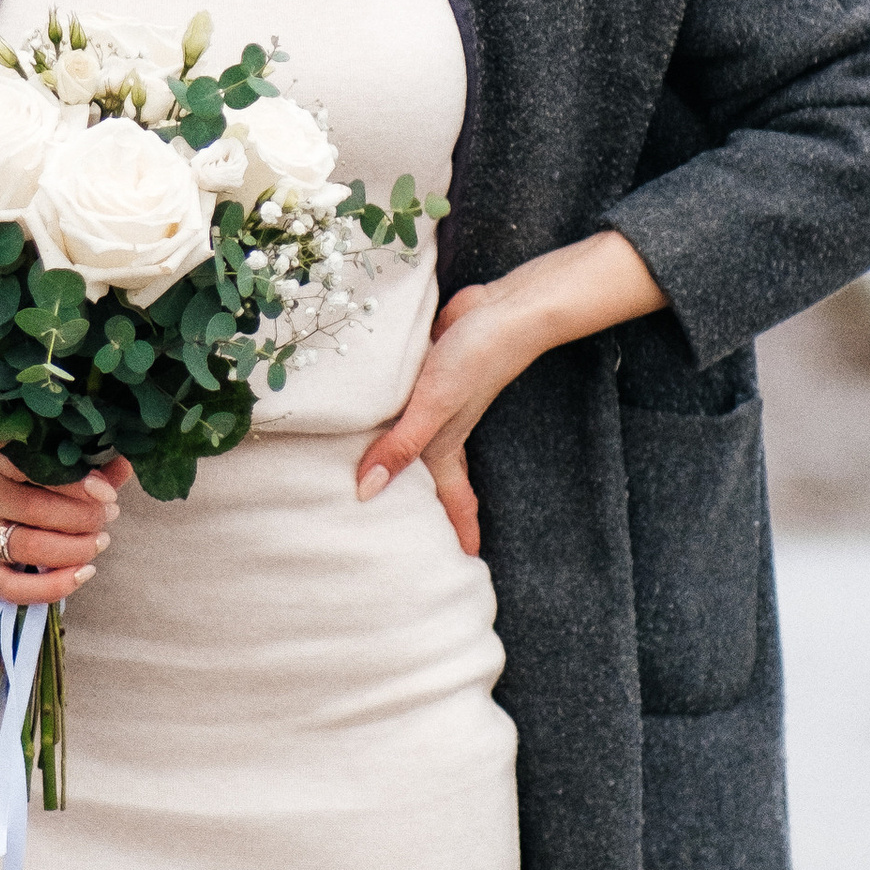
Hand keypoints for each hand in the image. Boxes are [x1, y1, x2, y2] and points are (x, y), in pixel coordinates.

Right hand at [0, 412, 129, 602]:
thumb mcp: (23, 459)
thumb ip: (73, 462)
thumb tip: (124, 465)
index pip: (38, 466)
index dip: (79, 481)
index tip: (107, 491)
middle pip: (38, 510)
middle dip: (84, 517)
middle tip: (109, 516)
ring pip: (31, 547)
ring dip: (76, 548)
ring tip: (100, 542)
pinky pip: (16, 588)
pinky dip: (55, 586)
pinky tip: (83, 574)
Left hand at [354, 229, 666, 555]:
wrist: (504, 308)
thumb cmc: (477, 359)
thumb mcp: (435, 406)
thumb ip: (401, 445)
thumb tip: (365, 492)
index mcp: (445, 443)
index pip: (451, 497)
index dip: (457, 528)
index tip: (464, 561)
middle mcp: (441, 424)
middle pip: (432, 472)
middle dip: (425, 500)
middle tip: (408, 527)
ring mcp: (436, 396)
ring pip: (416, 435)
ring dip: (404, 454)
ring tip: (383, 474)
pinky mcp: (429, 368)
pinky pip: (407, 400)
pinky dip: (394, 411)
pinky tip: (375, 406)